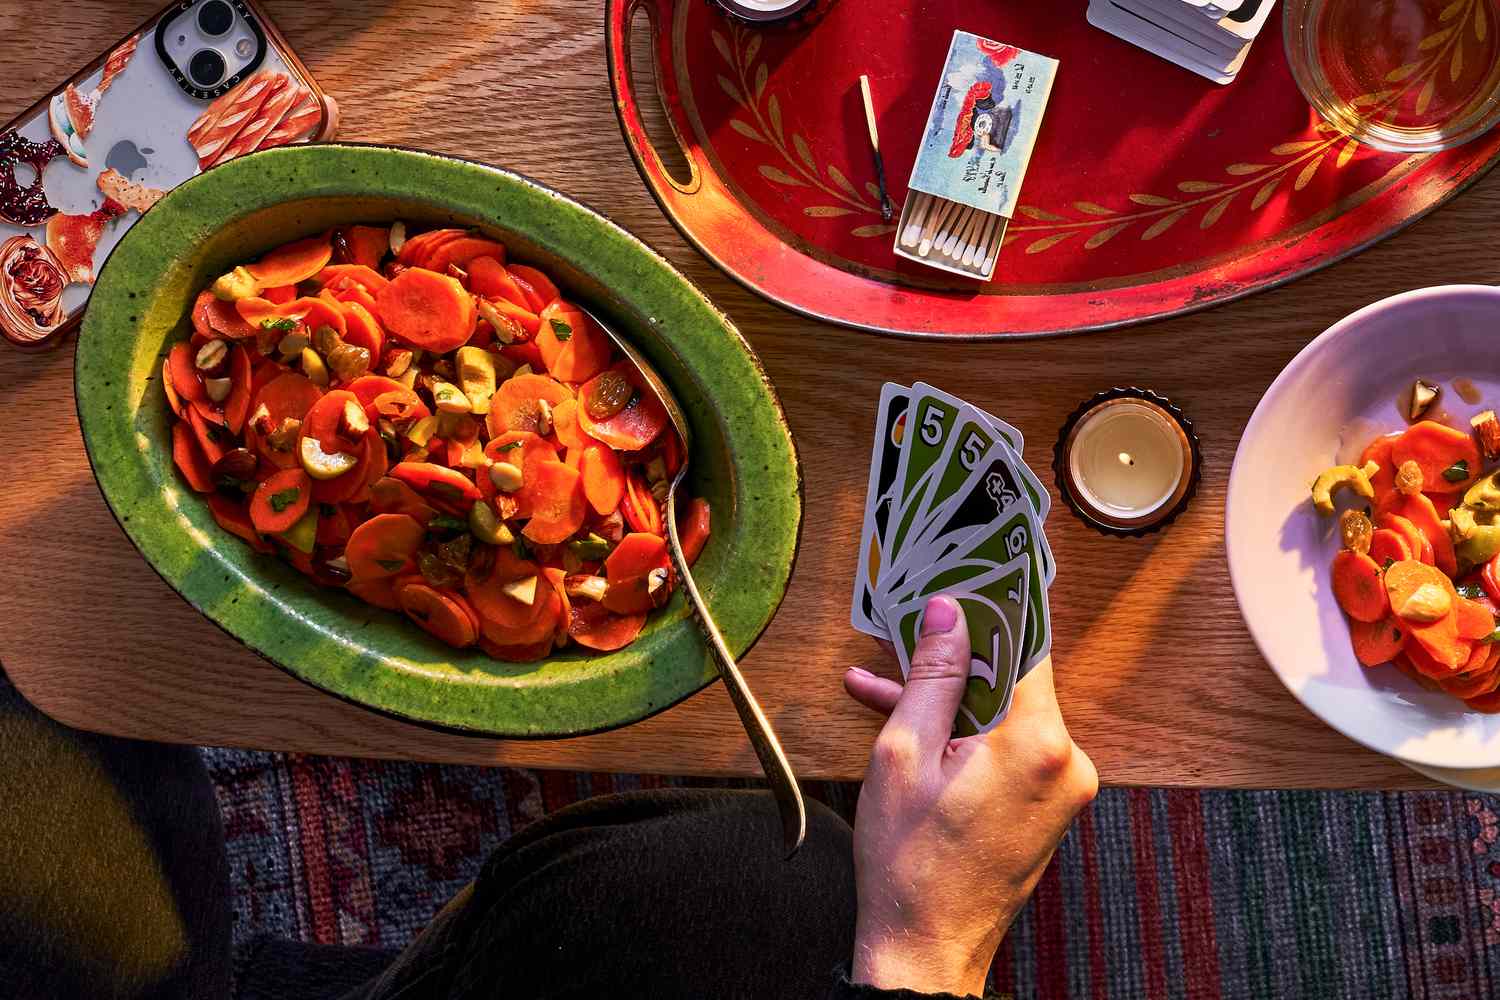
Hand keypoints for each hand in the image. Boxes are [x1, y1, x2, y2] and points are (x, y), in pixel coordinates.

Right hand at [843, 595, 1096, 996]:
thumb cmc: (911, 866)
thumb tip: (947, 614)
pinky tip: (911, 727)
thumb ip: (931, 675)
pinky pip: (1005, 744)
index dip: (991, 603)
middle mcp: (1065, 762)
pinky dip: (963, 733)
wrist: (925, 947)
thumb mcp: (903, 753)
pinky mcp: (1047, 803)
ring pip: (1003, 710)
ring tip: (884, 690)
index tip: (972, 567)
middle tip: (908, 629)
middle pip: (1012, 676)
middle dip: (955, 656)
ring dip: (949, 697)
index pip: (1025, 641)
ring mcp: (1061, 786)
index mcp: (1036, 743)